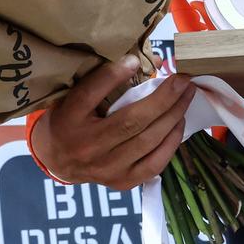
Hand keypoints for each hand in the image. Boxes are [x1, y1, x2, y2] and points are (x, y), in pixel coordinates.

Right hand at [31, 54, 194, 189]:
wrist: (57, 160)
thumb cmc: (70, 120)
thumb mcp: (75, 95)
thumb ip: (102, 78)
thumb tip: (143, 61)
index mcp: (69, 120)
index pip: (89, 94)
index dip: (112, 76)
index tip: (134, 60)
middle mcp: (86, 147)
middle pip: (130, 121)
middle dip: (164, 98)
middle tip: (183, 80)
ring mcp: (106, 169)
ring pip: (147, 142)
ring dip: (173, 117)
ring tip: (186, 98)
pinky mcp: (121, 182)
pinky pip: (154, 164)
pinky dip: (171, 142)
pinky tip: (179, 124)